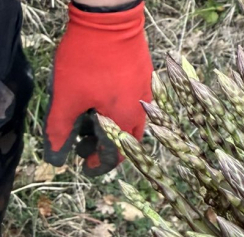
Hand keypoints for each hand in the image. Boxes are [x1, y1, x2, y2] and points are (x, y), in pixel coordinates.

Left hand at [44, 1, 151, 176]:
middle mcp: (141, 111)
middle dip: (107, 147)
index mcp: (124, 121)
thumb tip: (55, 153)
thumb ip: (60, 127)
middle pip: (127, 141)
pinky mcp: (145, 78)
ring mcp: (146, 94)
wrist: (110, 22)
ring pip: (132, 121)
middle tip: (87, 144)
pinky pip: (135, 102)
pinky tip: (104, 97)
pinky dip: (120, 108)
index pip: (114, 155)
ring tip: (93, 119)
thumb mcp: (67, 96)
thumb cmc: (88, 60)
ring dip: (113, 127)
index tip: (84, 165)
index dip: (97, 163)